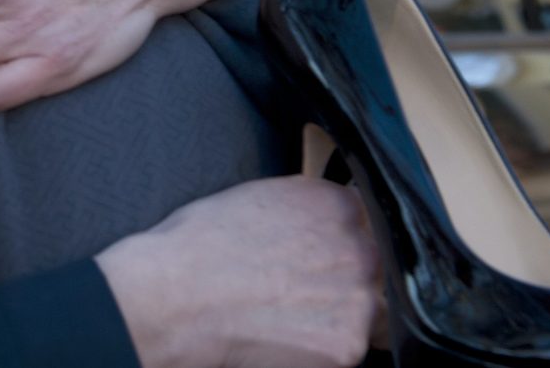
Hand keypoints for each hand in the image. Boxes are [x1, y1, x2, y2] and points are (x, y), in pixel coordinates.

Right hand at [95, 174, 382, 367]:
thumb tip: (317, 223)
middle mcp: (357, 246)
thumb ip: (304, 208)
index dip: (345, 240)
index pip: (367, 220)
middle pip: (375, 267)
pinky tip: (286, 341)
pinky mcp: (345, 347)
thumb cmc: (197, 247)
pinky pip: (349, 350)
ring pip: (372, 313)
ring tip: (294, 320)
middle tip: (305, 293)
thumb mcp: (255, 199)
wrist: (174, 299)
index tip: (327, 256)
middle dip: (349, 280)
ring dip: (344, 317)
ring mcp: (357, 299)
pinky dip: (322, 351)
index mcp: (334, 203)